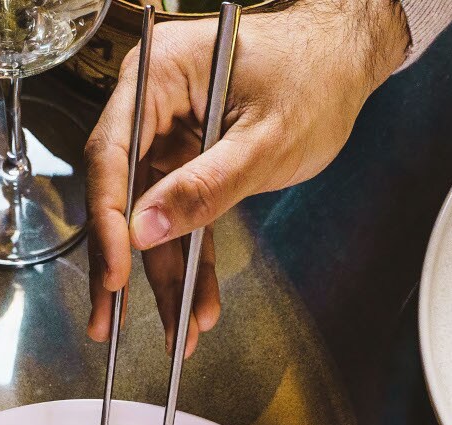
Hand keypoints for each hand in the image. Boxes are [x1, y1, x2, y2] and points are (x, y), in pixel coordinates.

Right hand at [85, 0, 410, 352]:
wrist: (343, 63)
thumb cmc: (314, 76)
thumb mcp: (264, 140)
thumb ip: (204, 187)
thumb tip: (146, 230)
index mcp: (157, 76)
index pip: (111, 155)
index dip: (108, 222)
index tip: (115, 275)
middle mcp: (151, 105)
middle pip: (120, 195)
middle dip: (120, 266)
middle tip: (108, 321)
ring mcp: (167, 136)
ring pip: (151, 219)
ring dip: (161, 280)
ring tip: (168, 334)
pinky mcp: (187, 162)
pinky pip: (181, 219)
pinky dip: (189, 263)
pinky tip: (194, 307)